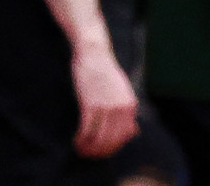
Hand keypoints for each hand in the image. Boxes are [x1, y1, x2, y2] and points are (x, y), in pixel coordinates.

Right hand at [70, 42, 138, 158]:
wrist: (95, 54)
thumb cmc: (106, 73)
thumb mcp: (123, 91)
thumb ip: (128, 111)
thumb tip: (134, 131)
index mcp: (130, 105)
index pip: (125, 136)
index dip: (113, 148)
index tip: (103, 152)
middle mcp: (121, 108)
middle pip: (111, 140)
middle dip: (99, 152)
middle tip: (89, 155)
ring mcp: (106, 106)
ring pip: (98, 138)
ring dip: (88, 148)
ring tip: (81, 150)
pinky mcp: (90, 104)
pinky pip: (86, 129)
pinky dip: (81, 139)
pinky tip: (76, 141)